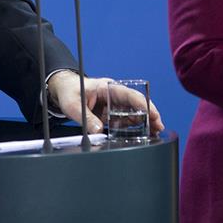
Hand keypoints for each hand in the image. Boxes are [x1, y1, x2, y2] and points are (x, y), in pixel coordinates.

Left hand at [46, 71, 164, 133]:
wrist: (63, 90)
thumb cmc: (69, 91)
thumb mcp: (73, 105)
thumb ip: (86, 118)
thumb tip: (99, 131)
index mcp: (108, 87)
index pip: (129, 95)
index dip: (143, 104)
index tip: (152, 114)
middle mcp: (114, 96)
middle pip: (136, 104)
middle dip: (149, 114)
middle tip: (159, 127)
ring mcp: (113, 106)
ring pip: (133, 113)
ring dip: (144, 123)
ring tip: (155, 134)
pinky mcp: (111, 115)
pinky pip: (125, 122)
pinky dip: (134, 128)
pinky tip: (143, 135)